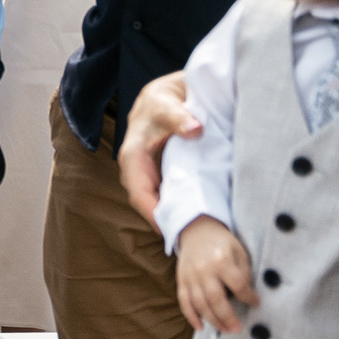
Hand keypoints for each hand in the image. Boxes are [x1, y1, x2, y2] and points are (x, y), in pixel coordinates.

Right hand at [119, 70, 198, 221]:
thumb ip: (178, 116)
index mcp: (133, 157)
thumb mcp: (166, 103)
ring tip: (202, 235)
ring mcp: (153, 176)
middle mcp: (139, 171)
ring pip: (163, 204)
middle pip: (150, 205)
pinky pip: (173, 197)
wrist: (165, 96)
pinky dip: (186, 207)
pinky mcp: (166, 176)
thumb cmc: (162, 100)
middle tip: (193, 241)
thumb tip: (195, 130)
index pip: (140, 193)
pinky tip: (206, 217)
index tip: (174, 230)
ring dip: (179, 218)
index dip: (155, 214)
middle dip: (169, 222)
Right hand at [175, 216, 252, 333]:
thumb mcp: (239, 251)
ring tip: (225, 329)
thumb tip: (245, 295)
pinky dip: (191, 316)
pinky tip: (200, 327)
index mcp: (221, 260)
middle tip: (238, 329)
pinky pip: (183, 301)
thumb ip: (243, 272)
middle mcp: (204, 269)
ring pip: (200, 303)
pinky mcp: (181, 280)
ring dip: (213, 320)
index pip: (238, 285)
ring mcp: (190, 276)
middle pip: (216, 299)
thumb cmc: (222, 242)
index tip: (256, 303)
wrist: (197, 230)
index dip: (249, 297)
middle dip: (228, 317)